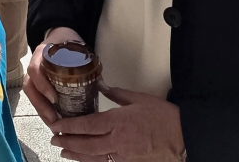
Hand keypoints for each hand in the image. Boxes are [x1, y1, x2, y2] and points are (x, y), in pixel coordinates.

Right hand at [23, 27, 82, 126]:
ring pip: (31, 94)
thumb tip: (103, 86)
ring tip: (54, 125)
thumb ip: (89, 65)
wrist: (60, 35)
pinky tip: (53, 120)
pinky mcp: (37, 82)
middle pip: (30, 87)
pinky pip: (35, 97)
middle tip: (55, 120)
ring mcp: (34, 73)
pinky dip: (42, 110)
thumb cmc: (69, 43)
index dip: (42, 85)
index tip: (54, 99)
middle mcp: (34, 63)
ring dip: (41, 111)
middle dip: (41, 106)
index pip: (35, 69)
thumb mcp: (78, 49)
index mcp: (42, 53)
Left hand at [49, 86, 184, 161]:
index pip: (86, 125)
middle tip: (54, 139)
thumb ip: (116, 93)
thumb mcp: (138, 98)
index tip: (55, 125)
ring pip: (93, 158)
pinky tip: (86, 161)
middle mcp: (117, 141)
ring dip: (76, 155)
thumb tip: (100, 84)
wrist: (184, 138)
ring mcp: (123, 156)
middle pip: (85, 144)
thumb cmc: (164, 117)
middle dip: (67, 142)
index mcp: (117, 122)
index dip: (68, 127)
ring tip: (64, 152)